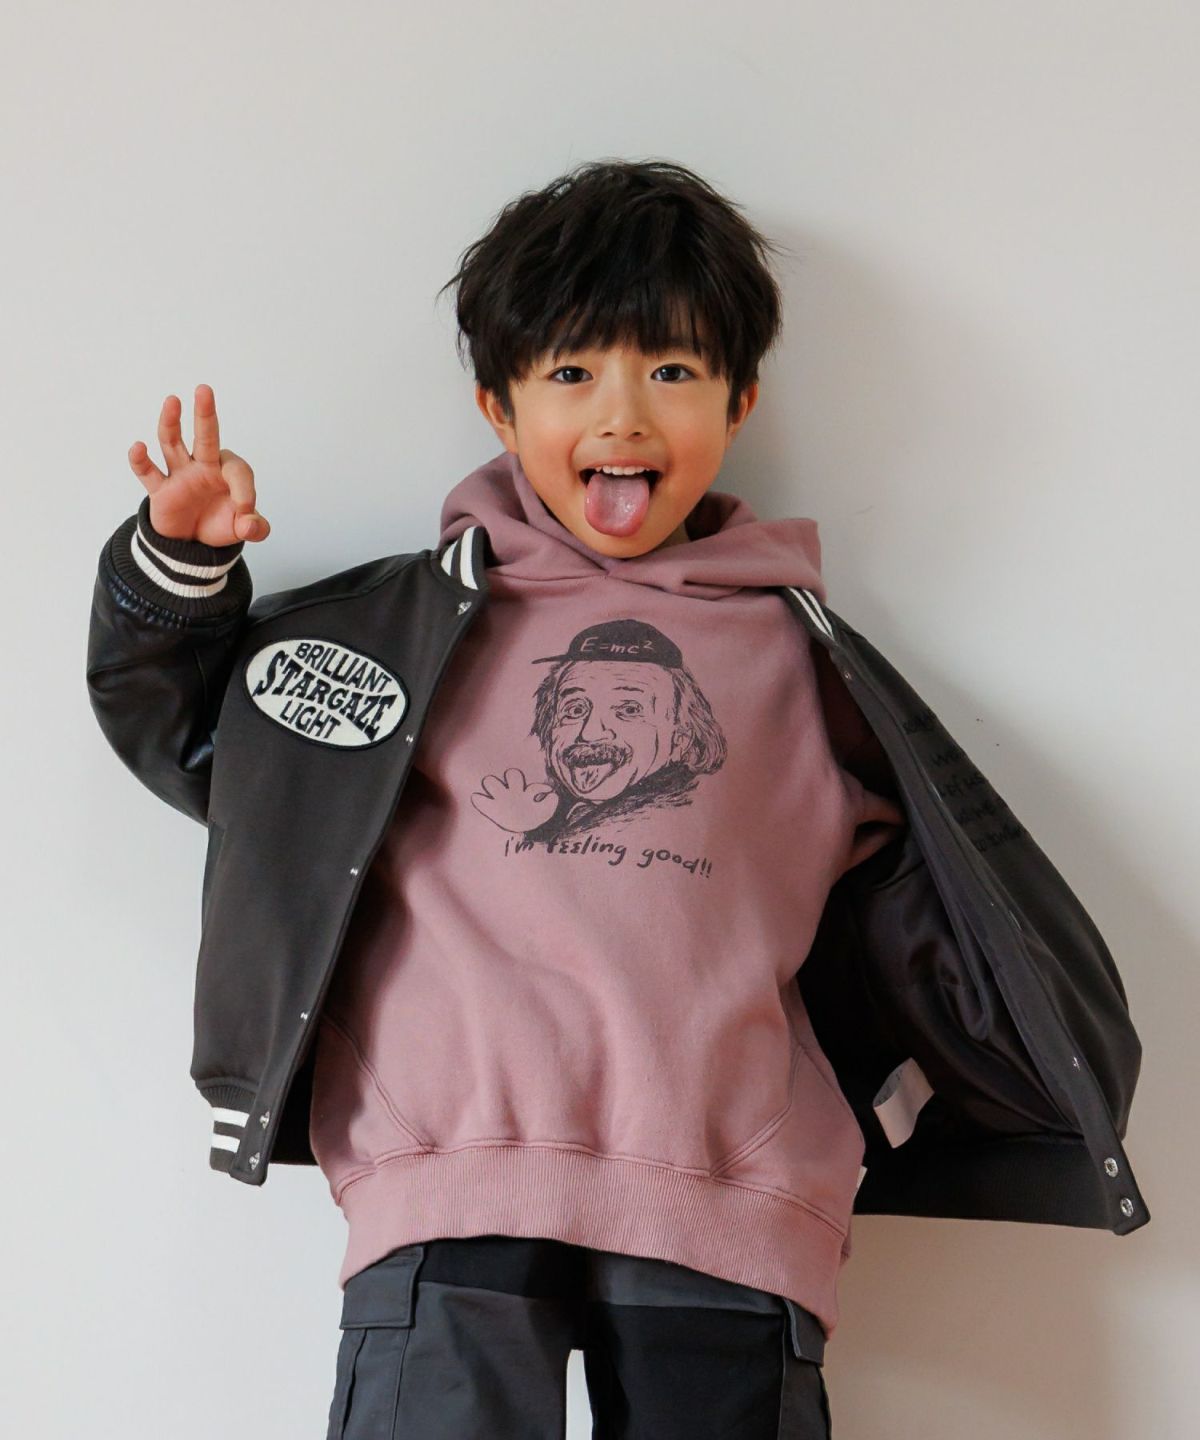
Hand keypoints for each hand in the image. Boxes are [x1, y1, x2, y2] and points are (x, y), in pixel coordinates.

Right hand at [128, 383, 269, 544]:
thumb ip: (255, 528)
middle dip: (205, 414)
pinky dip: (140, 461)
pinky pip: (148, 472)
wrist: (192, 542)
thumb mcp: (242, 529)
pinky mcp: (160, 490)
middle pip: (204, 437)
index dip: (244, 490)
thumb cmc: (219, 524)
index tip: (245, 512)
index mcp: (227, 472)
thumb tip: (249, 526)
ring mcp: (180, 475)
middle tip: (204, 390)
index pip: (237, 471)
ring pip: (172, 443)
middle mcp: (203, 466)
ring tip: (172, 401)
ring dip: (171, 423)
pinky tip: (138, 447)